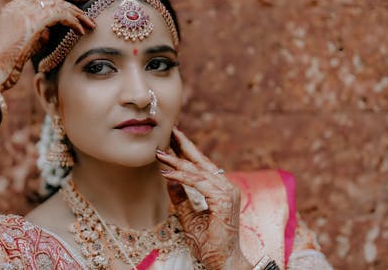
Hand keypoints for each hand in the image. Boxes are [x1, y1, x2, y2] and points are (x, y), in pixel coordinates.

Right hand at [0, 0, 94, 91]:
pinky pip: (60, 14)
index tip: (73, 0)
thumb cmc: (4, 65)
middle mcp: (17, 6)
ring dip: (77, 13)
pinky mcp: (32, 22)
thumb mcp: (22, 46)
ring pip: (58, 2)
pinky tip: (81, 31)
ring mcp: (23, 12)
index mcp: (12, 9)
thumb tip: (50, 32)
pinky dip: (74, 21)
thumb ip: (36, 35)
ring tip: (90, 23)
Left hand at [156, 128, 251, 269]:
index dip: (185, 152)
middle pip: (201, 161)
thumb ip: (181, 199)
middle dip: (183, 145)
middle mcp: (226, 187)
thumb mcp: (189, 218)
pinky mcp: (224, 200)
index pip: (201, 166)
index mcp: (221, 190)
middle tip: (169, 130)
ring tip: (159, 152)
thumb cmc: (210, 244)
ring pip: (198, 171)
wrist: (224, 263)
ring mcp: (228, 192)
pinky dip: (181, 177)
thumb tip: (168, 180)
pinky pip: (198, 184)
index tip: (170, 141)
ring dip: (177, 161)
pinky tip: (166, 172)